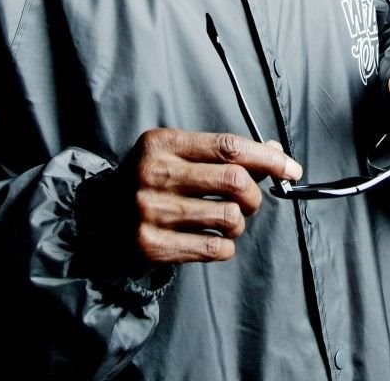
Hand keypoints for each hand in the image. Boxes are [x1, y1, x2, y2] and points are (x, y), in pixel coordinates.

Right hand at [114, 128, 301, 267]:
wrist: (98, 217)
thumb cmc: (152, 179)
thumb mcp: (178, 153)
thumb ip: (223, 153)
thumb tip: (276, 155)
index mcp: (162, 142)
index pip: (228, 147)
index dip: (267, 158)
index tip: (291, 169)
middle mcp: (154, 174)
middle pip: (234, 181)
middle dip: (255, 195)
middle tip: (251, 201)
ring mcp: (150, 211)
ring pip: (229, 217)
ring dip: (239, 222)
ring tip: (226, 219)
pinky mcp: (151, 246)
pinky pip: (215, 248)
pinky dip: (225, 245)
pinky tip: (213, 238)